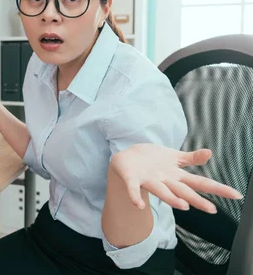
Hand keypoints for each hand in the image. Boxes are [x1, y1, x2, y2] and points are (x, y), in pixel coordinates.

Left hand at [110, 144, 242, 213]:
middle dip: (196, 199)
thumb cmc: (152, 160)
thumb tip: (210, 153)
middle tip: (211, 210)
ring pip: (161, 191)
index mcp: (175, 175)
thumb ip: (192, 158)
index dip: (218, 189)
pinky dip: (135, 196)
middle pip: (183, 191)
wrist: (125, 158)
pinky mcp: (131, 178)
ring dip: (171, 199)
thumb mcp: (173, 157)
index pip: (200, 182)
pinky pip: (133, 188)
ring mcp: (148, 180)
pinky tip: (139, 205)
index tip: (236, 195)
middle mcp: (164, 181)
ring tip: (183, 207)